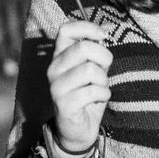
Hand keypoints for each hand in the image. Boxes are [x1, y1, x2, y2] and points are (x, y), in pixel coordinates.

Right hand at [47, 20, 112, 154]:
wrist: (78, 130)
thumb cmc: (88, 94)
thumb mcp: (93, 68)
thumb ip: (94, 52)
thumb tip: (102, 35)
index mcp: (59, 56)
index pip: (66, 29)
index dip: (87, 27)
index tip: (103, 36)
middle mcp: (54, 69)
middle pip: (83, 47)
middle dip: (103, 56)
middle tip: (104, 70)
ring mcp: (56, 87)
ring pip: (90, 69)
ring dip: (104, 80)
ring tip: (100, 87)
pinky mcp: (63, 105)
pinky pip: (93, 91)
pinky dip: (104, 94)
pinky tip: (99, 99)